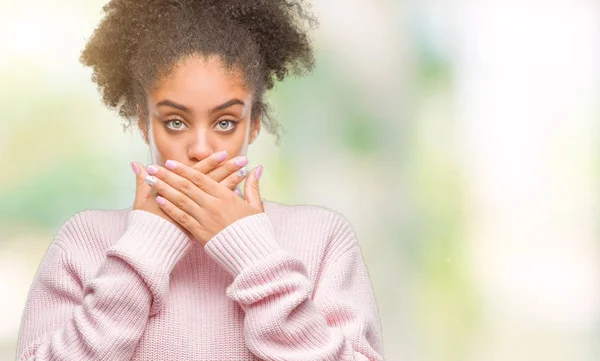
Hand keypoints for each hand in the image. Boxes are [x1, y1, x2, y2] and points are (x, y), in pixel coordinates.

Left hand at [143, 160, 263, 245]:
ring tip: (151, 180)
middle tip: (153, 167)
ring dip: (164, 188)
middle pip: (186, 186)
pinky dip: (170, 208)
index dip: (183, 169)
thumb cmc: (255, 231)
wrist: (253, 255)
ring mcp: (205, 219)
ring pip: (181, 200)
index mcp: (226, 197)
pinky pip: (182, 218)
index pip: (201, 178)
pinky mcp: (201, 233)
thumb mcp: (256, 206)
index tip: (170, 163)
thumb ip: (252, 186)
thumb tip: (256, 169)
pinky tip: (159, 200)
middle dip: (167, 175)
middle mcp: (213, 205)